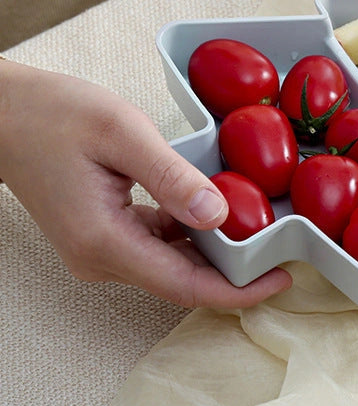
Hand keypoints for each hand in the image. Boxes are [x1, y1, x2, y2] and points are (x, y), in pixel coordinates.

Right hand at [0, 59, 291, 305]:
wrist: (6, 114)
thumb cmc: (55, 115)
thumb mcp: (122, 134)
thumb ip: (171, 178)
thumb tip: (219, 216)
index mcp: (104, 241)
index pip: (184, 286)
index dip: (238, 291)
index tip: (281, 280)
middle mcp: (100, 258)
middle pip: (182, 282)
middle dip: (234, 275)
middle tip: (281, 254)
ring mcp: (100, 250)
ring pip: (172, 265)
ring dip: (215, 254)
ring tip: (260, 232)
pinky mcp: (103, 235)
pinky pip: (157, 245)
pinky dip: (190, 235)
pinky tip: (216, 211)